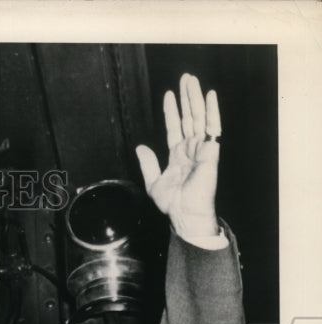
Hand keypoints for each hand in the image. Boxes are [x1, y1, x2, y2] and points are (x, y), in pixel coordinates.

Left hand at [135, 74, 220, 238]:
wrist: (184, 214)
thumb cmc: (172, 204)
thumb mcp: (153, 182)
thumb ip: (148, 163)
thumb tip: (140, 147)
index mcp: (178, 155)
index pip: (174, 127)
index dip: (171, 111)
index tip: (168, 95)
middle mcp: (191, 149)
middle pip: (188, 117)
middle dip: (186, 98)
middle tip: (184, 78)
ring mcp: (202, 149)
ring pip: (199, 117)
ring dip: (195, 98)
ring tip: (191, 80)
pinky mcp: (211, 151)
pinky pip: (213, 127)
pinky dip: (212, 110)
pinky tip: (209, 95)